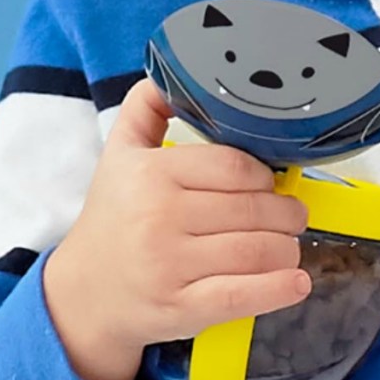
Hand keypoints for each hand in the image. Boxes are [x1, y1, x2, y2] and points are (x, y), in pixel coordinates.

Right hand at [44, 79, 311, 379]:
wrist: (83, 295)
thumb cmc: (114, 221)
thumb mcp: (119, 156)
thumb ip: (147, 109)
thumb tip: (172, 70)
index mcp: (150, 176)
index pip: (235, 167)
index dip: (265, 176)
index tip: (271, 183)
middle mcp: (158, 219)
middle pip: (254, 210)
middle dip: (287, 214)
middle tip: (291, 216)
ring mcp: (169, 266)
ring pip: (258, 251)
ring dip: (287, 249)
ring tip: (286, 246)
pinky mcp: (180, 308)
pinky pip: (243, 296)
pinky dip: (280, 289)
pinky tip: (296, 283)